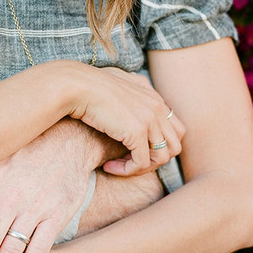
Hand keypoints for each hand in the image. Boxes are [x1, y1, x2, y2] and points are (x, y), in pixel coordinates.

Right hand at [69, 66, 184, 174]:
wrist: (77, 85)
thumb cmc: (89, 85)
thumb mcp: (119, 82)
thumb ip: (136, 88)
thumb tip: (141, 94)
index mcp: (155, 98)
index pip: (175, 130)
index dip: (159, 145)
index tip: (134, 148)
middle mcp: (157, 107)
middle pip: (174, 146)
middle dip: (154, 159)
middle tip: (130, 161)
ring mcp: (149, 119)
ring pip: (162, 158)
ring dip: (141, 168)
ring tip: (118, 166)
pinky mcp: (136, 131)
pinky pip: (141, 162)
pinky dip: (127, 170)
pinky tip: (109, 167)